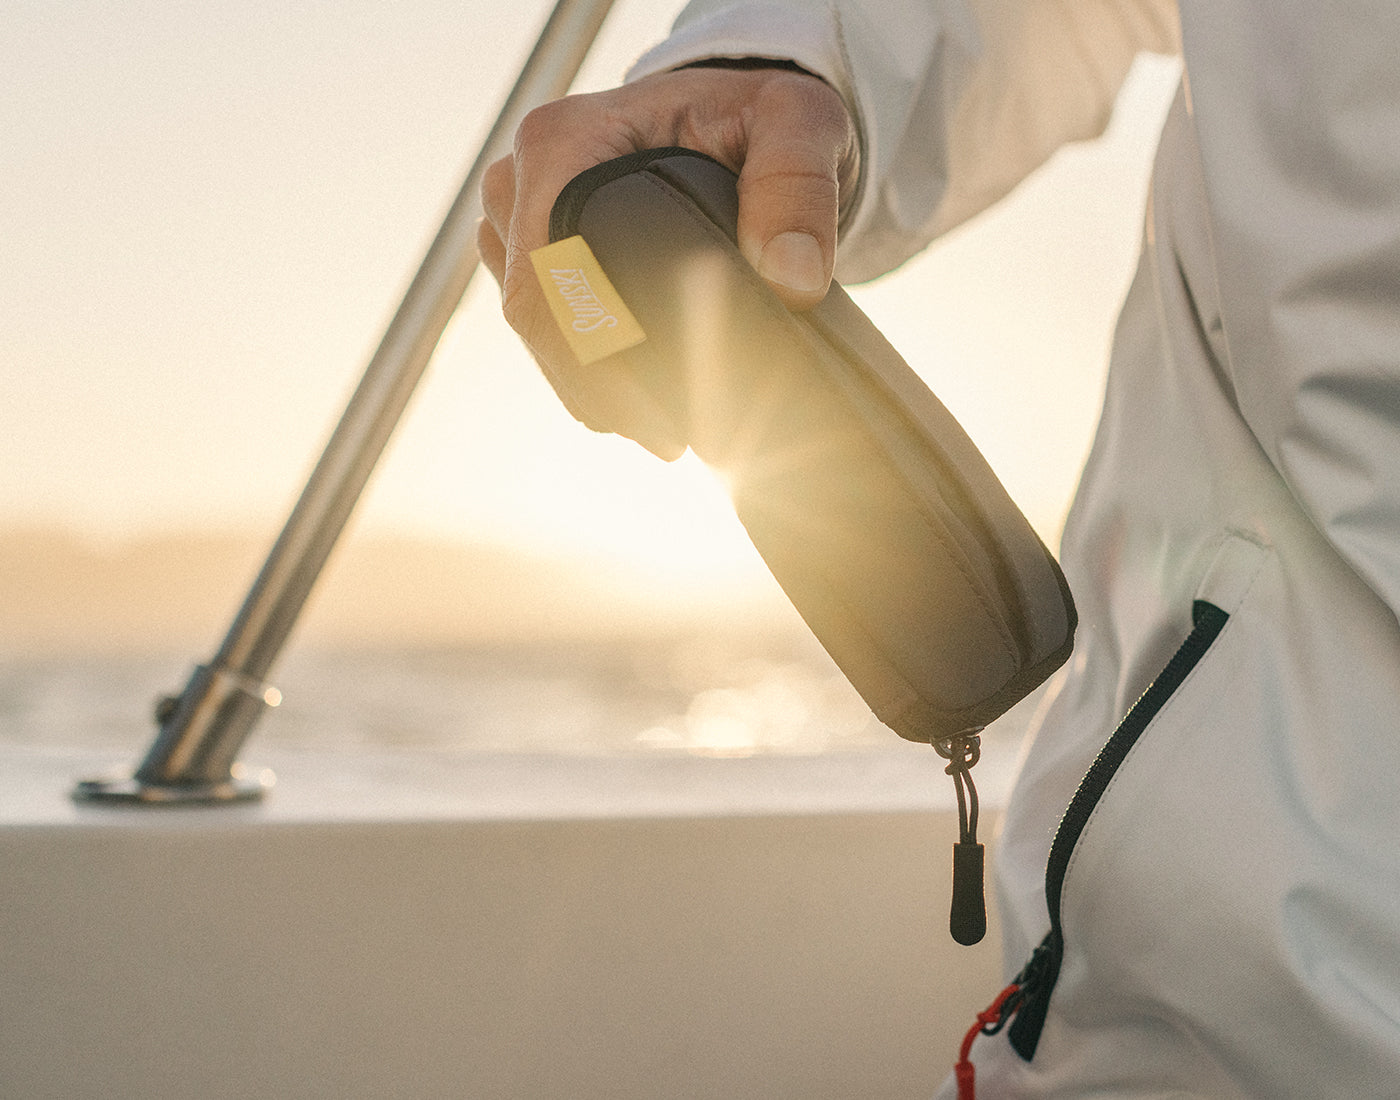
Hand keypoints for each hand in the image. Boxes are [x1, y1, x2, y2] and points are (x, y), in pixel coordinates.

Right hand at [478, 65, 856, 457]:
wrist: (729, 112)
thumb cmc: (757, 114)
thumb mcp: (798, 124)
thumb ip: (798, 186)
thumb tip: (792, 277)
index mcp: (565, 141)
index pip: (550, 273)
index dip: (594, 357)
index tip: (661, 413)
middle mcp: (522, 177)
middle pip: (535, 311)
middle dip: (596, 389)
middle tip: (671, 441)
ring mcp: (519, 215)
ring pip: (534, 326)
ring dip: (588, 388)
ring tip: (663, 433)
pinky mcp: (531, 247)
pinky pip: (542, 322)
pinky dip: (584, 370)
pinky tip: (637, 409)